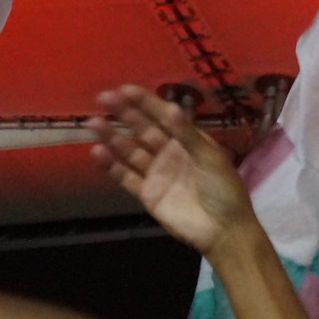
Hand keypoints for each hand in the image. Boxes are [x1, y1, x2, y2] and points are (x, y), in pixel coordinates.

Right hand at [89, 85, 256, 258]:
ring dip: (112, 137)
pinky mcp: (146, 194)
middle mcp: (169, 153)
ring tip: (94, 123)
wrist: (223, 230)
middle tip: (103, 98)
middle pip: (143, 130)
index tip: (124, 89)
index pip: (163, 116)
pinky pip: (125, 177)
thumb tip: (169, 107)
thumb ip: (187, 134)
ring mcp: (156, 173)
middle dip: (124, 114)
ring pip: (130, 151)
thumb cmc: (224, 189)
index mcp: (188, 141)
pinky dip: (112, 165)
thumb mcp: (210, 158)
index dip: (145, 102)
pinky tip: (97, 152)